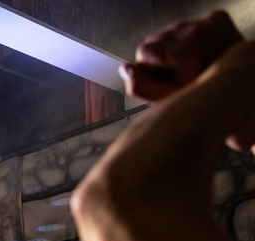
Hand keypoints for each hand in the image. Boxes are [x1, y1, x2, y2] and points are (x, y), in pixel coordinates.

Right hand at [123, 11, 242, 102]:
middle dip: (160, 55)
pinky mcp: (216, 18)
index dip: (151, 67)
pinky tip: (199, 51)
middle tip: (178, 71)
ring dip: (174, 46)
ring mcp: (208, 23)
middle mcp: (197, 33)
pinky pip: (189, 24)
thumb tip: (125, 69)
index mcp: (184, 53)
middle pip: (155, 39)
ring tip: (190, 62)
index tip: (165, 76)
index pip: (143, 51)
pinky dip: (190, 38)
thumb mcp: (169, 98)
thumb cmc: (204, 92)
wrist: (239, 80)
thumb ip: (141, 87)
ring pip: (171, 31)